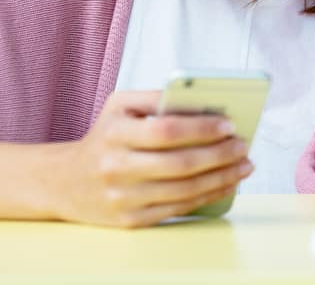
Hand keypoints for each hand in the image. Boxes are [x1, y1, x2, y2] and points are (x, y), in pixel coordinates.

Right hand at [52, 91, 252, 227]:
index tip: (229, 125)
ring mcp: (123, 198)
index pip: (166, 131)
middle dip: (220, 155)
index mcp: (114, 135)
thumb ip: (157, 96)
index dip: (201, 129)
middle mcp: (116, 168)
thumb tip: (201, 100)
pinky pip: (179, 209)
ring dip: (222, 178)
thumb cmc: (105, 136)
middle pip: (180, 164)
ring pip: (184, 190)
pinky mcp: (132, 220)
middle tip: (244, 145)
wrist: (65, 182)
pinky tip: (227, 183)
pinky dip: (209, 196)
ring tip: (245, 165)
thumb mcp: (120, 106)